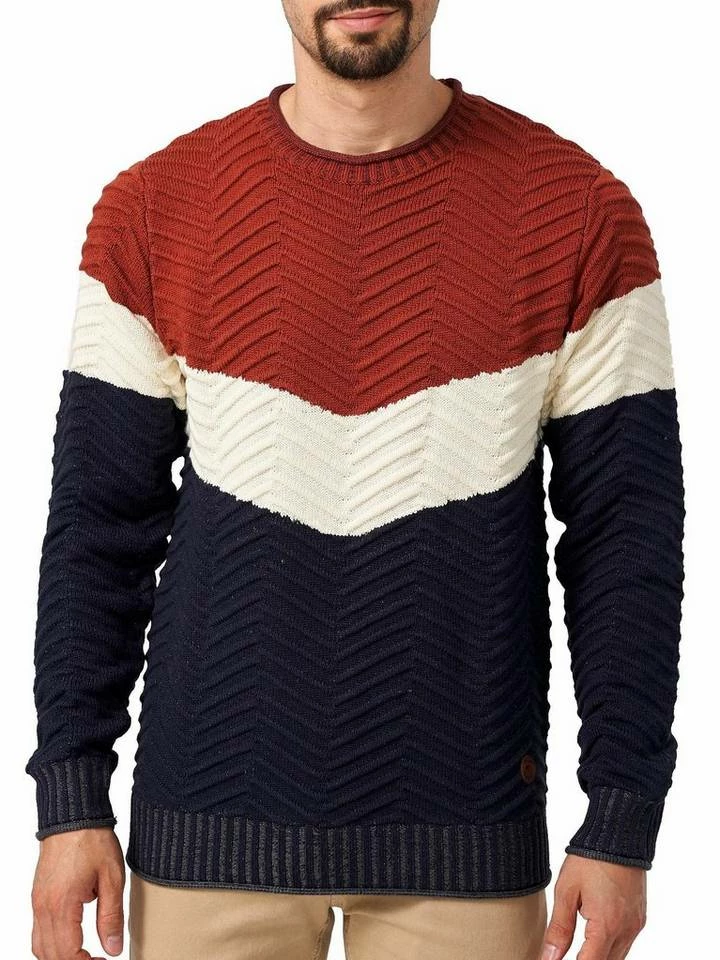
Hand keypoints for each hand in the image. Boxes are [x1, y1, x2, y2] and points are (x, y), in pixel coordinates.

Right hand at [31, 827, 124, 959]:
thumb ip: (111, 916)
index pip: (67, 954)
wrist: (74, 814)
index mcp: (62, 904)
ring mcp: (38, 901)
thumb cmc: (93, 840)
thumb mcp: (112, 878)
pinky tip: (72, 937)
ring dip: (60, 955)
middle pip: (50, 954)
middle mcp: (44, 907)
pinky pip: (38, 930)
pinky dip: (52, 942)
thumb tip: (113, 948)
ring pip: (40, 945)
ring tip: (85, 953)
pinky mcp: (38, 895)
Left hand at [539, 853, 646, 959]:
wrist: (618, 835)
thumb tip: (550, 958)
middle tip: (564, 953)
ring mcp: (635, 926)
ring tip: (577, 949)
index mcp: (606, 926)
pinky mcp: (639, 918)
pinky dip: (610, 948)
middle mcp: (626, 931)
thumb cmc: (589, 860)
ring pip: (617, 958)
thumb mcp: (566, 892)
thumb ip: (559, 929)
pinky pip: (625, 944)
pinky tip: (594, 938)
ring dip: (598, 957)